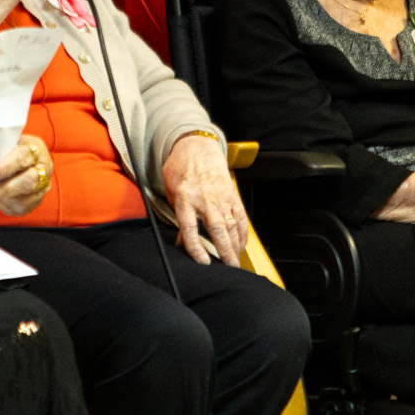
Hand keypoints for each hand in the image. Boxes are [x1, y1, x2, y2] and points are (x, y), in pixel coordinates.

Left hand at [0, 134, 53, 217]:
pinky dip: (7, 205)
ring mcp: (43, 186)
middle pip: (29, 181)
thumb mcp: (7, 143)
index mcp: (36, 148)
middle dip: (5, 188)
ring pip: (26, 198)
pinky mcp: (37, 200)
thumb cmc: (11, 149)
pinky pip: (22, 207)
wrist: (21, 160)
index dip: (5, 167)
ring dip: (3, 199)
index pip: (22, 157)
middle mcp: (44, 168)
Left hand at [162, 134, 245, 266]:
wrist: (198, 147)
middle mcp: (205, 200)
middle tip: (229, 267)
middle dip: (224, 251)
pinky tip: (241, 245)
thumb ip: (177, 215)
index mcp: (185, 200)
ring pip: (231, 226)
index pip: (190, 230)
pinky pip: (240, 217)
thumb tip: (182, 240)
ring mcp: (221, 197)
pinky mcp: (232, 195)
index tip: (203, 262)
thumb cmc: (181, 169)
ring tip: (235, 261)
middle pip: (217, 230)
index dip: (196, 248)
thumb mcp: (171, 191)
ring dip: (235, 246)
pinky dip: (243, 233)